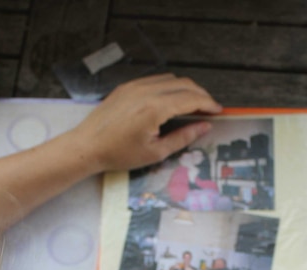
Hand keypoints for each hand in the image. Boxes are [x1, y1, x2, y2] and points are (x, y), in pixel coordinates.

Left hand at [71, 74, 221, 172]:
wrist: (87, 146)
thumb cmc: (119, 154)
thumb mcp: (155, 152)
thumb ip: (183, 137)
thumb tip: (204, 127)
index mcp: (155, 108)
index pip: (191, 98)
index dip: (208, 103)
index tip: (218, 111)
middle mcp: (146, 91)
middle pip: (184, 84)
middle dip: (201, 94)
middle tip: (209, 109)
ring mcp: (135, 86)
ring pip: (171, 79)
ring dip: (186, 89)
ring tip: (193, 105)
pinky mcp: (127, 86)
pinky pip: (155, 80)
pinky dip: (170, 87)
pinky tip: (172, 101)